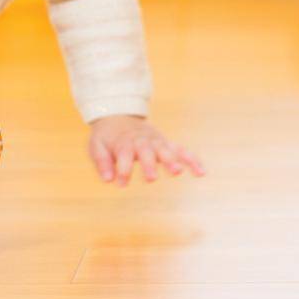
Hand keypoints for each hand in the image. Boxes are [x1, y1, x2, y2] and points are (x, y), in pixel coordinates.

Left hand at [88, 114, 204, 185]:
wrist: (119, 115)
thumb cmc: (107, 137)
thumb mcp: (96, 146)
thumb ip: (102, 161)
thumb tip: (107, 180)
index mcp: (123, 142)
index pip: (124, 155)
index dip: (123, 169)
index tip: (121, 183)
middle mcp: (141, 141)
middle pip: (146, 151)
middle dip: (149, 164)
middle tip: (151, 178)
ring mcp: (156, 141)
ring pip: (165, 149)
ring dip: (171, 160)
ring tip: (177, 172)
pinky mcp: (166, 143)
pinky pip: (181, 150)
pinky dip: (191, 159)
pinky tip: (201, 172)